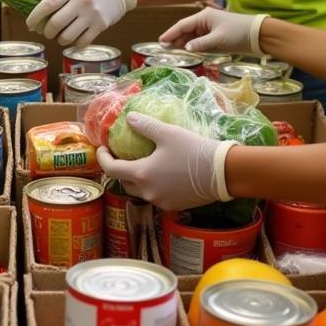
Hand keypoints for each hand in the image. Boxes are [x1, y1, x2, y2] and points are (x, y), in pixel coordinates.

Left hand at [26, 0, 136, 46]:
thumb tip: (42, 14)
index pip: (47, 5)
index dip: (35, 17)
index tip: (30, 25)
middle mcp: (81, 1)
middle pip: (55, 23)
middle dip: (47, 32)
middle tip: (47, 32)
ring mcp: (92, 14)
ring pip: (67, 36)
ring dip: (60, 40)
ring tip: (60, 37)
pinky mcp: (101, 25)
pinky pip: (82, 41)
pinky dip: (75, 44)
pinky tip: (74, 40)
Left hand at [97, 112, 236, 210]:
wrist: (223, 173)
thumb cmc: (193, 151)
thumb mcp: (167, 133)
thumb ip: (144, 125)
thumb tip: (128, 118)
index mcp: (142, 174)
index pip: (111, 169)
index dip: (103, 158)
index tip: (102, 147)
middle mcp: (148, 192)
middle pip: (124, 182)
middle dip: (119, 168)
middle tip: (121, 154)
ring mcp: (161, 202)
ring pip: (140, 191)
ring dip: (136, 178)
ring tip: (142, 162)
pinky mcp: (174, 206)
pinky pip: (156, 195)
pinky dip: (152, 185)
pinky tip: (161, 173)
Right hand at [158, 7, 266, 53]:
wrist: (258, 35)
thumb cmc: (238, 33)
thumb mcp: (218, 39)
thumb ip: (200, 44)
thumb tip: (185, 48)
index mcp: (204, 17)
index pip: (182, 25)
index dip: (171, 33)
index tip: (161, 41)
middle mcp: (204, 21)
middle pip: (185, 30)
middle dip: (175, 38)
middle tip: (164, 48)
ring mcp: (209, 29)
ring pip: (191, 36)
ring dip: (183, 43)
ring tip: (172, 51)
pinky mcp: (215, 37)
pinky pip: (199, 41)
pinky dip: (192, 46)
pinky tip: (186, 51)